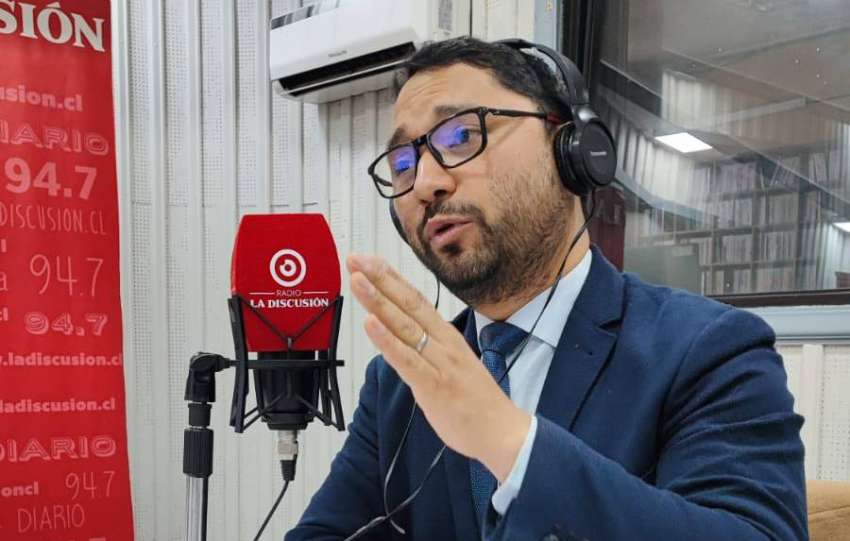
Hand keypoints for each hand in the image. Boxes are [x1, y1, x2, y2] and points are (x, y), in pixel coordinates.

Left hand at [346, 254, 530, 481]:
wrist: (501, 431)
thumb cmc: (475, 401)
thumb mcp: (451, 364)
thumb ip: (427, 348)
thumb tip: (402, 336)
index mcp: (447, 336)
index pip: (415, 299)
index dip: (390, 278)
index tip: (368, 260)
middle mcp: (443, 342)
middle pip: (407, 304)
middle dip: (379, 279)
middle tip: (356, 258)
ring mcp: (439, 362)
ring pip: (403, 326)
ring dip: (378, 301)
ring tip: (357, 280)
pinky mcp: (433, 385)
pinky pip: (406, 359)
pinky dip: (387, 341)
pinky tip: (370, 324)